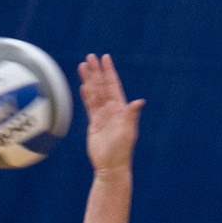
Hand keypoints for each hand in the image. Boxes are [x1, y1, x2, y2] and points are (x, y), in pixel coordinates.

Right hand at [78, 53, 144, 172]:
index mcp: (121, 109)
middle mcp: (112, 110)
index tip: (106, 58)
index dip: (109, 72)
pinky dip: (86, 95)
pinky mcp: (94, 123)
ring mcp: (102, 116)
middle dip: (96, 71)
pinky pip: (89, 106)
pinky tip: (83, 86)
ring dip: (89, 80)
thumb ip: (130, 115)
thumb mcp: (127, 132)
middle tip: (90, 56)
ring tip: (82, 66)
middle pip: (102, 86)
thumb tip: (139, 101)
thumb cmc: (121, 150)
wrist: (111, 166)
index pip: (114, 85)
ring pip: (94, 93)